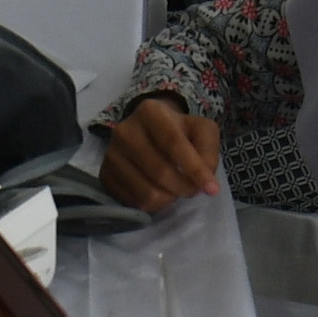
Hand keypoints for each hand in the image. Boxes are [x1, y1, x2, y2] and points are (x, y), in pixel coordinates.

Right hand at [99, 94, 223, 211]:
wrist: (147, 132)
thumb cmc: (178, 131)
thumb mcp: (201, 130)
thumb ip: (208, 151)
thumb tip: (205, 181)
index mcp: (150, 112)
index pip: (173, 143)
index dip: (194, 169)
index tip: (212, 189)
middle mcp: (125, 130)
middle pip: (160, 171)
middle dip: (184, 187)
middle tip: (194, 189)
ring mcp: (111, 154)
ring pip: (147, 192)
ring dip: (169, 198)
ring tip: (175, 189)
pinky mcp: (105, 175)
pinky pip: (134, 202)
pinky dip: (153, 205)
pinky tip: (159, 192)